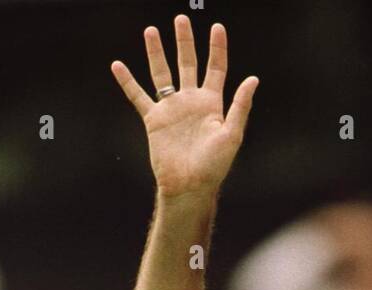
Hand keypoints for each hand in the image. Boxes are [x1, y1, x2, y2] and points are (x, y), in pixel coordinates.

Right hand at [111, 17, 257, 201]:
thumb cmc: (214, 167)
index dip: (217, 48)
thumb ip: (241, 106)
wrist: (189, 187)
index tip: (217, 27)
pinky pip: (138, 96)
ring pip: (162, 73)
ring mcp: (172, 109)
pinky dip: (127, 81)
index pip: (216, 68)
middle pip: (187, 64)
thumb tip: (253, 78)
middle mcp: (191, 102)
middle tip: (180, 20)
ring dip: (156, 52)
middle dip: (185, 42)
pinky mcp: (154, 120)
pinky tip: (118, 66)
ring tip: (151, 30)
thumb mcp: (232, 134)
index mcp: (212, 104)